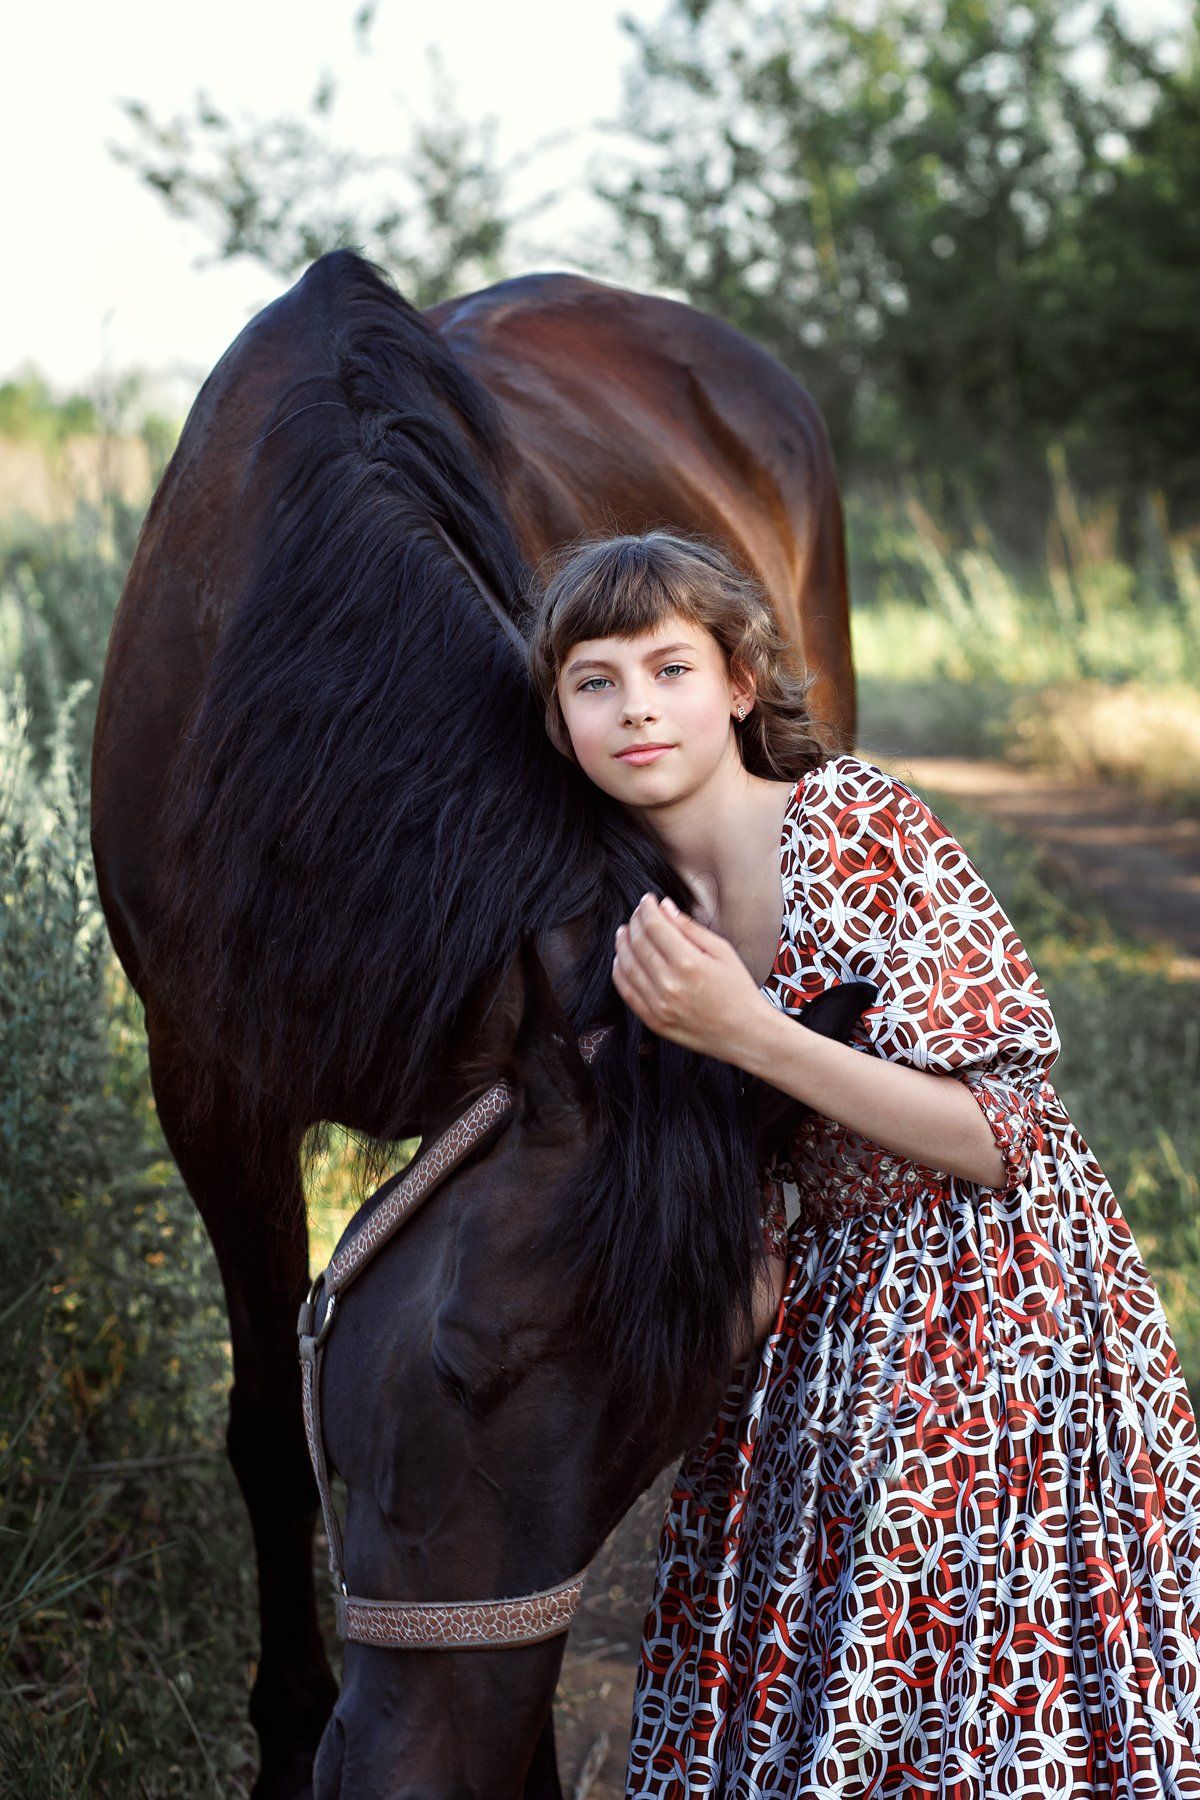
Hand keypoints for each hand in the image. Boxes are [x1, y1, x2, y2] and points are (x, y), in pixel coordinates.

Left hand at [611, 893, 767, 1063]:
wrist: (744, 1033)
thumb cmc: (738, 990)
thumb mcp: (722, 951)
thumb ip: (690, 928)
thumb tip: (665, 907)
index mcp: (689, 963)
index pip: (654, 926)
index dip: (647, 908)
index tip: (648, 900)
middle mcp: (669, 984)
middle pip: (638, 943)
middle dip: (635, 922)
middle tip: (638, 913)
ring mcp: (658, 1005)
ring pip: (626, 966)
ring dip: (622, 944)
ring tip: (625, 932)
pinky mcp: (653, 1020)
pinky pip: (626, 992)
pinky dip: (620, 972)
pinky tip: (623, 959)